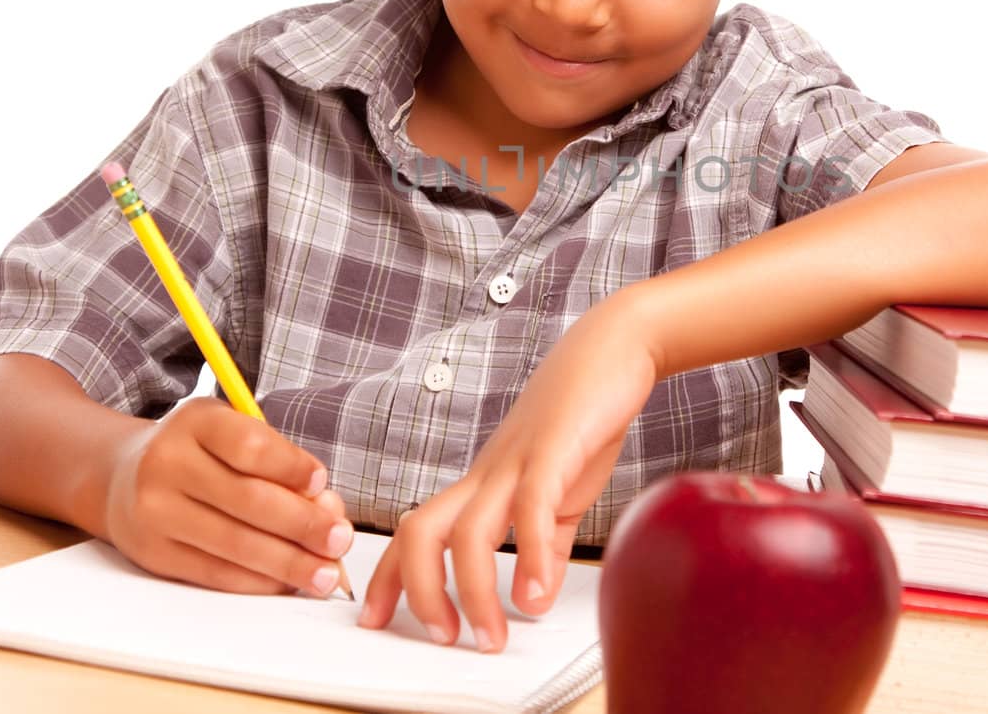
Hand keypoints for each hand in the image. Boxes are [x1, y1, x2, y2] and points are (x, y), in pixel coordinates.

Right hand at [102, 397, 354, 596]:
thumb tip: (326, 509)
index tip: (323, 483)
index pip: (250, 445)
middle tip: (341, 540)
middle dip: (304, 524)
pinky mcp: (154, 553)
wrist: (123, 477)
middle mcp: (168, 463)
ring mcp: (155, 511)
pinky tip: (287, 582)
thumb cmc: (202, 454)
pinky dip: (259, 581)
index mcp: (196, 422)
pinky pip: (216, 573)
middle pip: (248, 499)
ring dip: (289, 563)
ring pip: (235, 544)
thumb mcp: (233, 434)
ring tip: (326, 574)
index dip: (291, 466)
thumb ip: (279, 463)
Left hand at [356, 292, 661, 651]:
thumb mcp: (561, 491)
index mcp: (483, 482)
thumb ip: (546, 543)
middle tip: (441, 639)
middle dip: (417, 591)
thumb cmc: (583, 414)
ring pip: (469, 529)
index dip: (388, 577)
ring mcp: (517, 460)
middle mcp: (487, 472)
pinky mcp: (554, 449)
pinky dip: (529, 556)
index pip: (416, 531)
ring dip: (473, 592)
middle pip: (420, 530)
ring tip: (491, 636)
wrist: (613, 348)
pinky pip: (531, 507)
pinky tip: (535, 595)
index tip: (373, 618)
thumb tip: (537, 593)